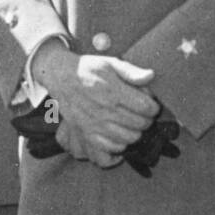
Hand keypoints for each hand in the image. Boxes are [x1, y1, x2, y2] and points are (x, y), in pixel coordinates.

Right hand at [32, 43, 158, 168]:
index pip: (147, 108)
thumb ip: (131, 71)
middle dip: (146, 119)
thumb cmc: (88, 69)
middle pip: (141, 124)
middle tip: (141, 113)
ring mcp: (95, 125)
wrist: (61, 77)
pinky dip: (118, 147)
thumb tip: (151, 76)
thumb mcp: (110, 63)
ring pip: (129, 139)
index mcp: (114, 91)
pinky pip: (110, 151)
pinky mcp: (86, 134)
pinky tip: (119, 137)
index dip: (153, 106)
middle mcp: (105, 110)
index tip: (149, 103)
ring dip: (135, 132)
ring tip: (131, 124)